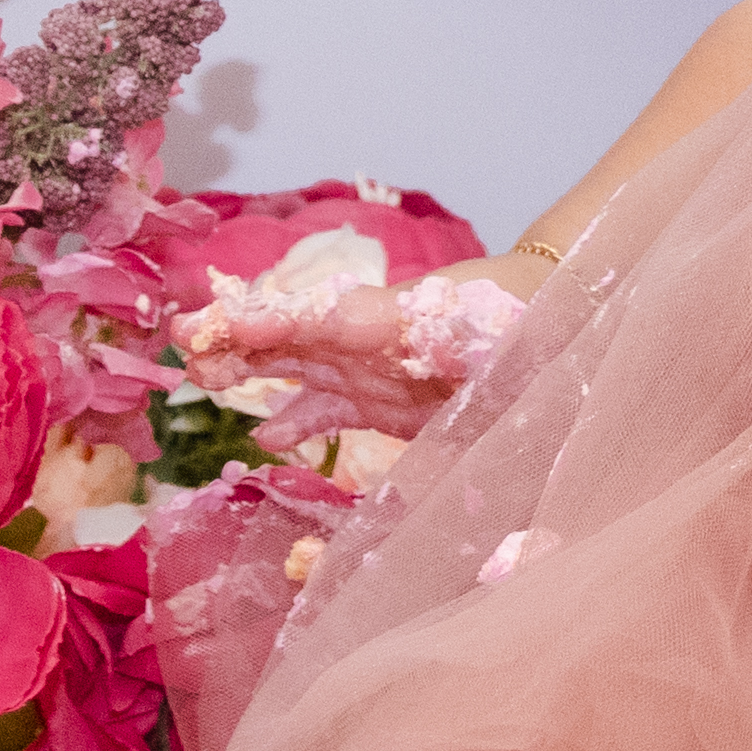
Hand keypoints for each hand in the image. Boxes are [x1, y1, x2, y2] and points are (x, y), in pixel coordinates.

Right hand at [181, 254, 534, 443]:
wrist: (567, 314)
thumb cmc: (534, 327)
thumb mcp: (507, 356)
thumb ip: (464, 395)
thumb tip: (464, 434)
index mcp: (400, 322)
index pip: (324, 317)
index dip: (270, 321)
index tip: (218, 325)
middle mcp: (375, 340)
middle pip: (295, 334)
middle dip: (239, 336)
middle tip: (185, 343)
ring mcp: (374, 367)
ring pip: (299, 365)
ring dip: (252, 370)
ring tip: (203, 381)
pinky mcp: (386, 398)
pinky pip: (329, 406)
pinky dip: (296, 419)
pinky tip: (264, 437)